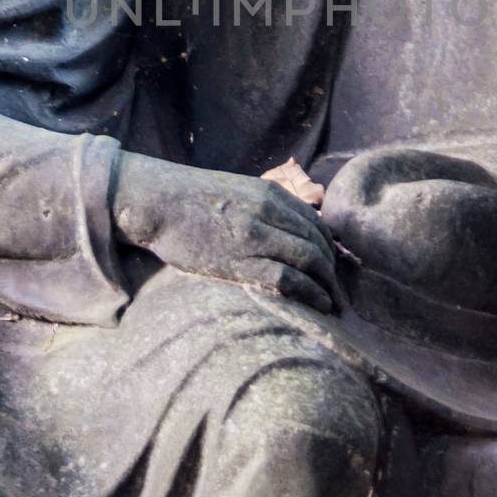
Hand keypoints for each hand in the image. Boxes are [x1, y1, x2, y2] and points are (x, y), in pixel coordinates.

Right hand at [112, 152, 340, 311]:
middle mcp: (268, 212)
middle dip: (334, 271)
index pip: (316, 223)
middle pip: (318, 243)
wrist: (157, 202)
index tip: (334, 268)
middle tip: (340, 293)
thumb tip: (287, 232)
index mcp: (269, 194)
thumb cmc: (190, 200)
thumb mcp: (237, 191)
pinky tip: (319, 304)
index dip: (331, 248)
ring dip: (328, 286)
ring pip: (309, 260)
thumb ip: (263, 207)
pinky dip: (310, 293)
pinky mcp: (239, 261)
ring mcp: (254, 237)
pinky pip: (287, 279)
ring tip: (333, 304)